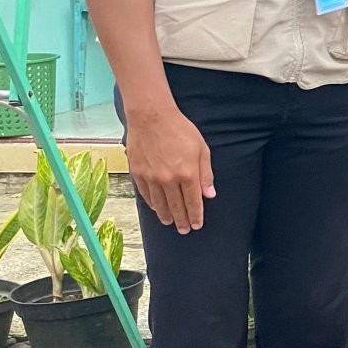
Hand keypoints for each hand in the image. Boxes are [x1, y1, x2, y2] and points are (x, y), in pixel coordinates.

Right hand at [127, 102, 212, 233]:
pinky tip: (156, 209)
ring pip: (159, 203)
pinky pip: (146, 194)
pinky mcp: (138, 172)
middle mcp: (168, 179)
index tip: (197, 225)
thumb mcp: (202, 149)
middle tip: (184, 230)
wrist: (152, 117)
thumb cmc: (180, 130)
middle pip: (176, 206)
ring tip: (170, 223)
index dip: (195, 216)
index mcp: (187, 174)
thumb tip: (209, 195)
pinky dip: (152, 204)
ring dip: (166, 215)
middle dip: (181, 220)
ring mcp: (151, 177)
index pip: (193, 202)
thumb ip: (206, 174)